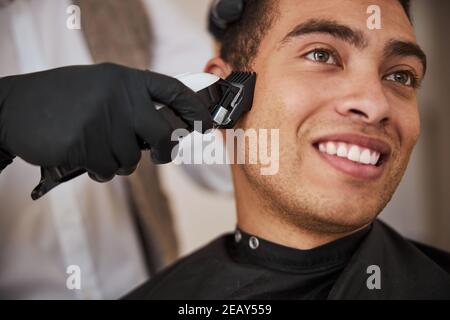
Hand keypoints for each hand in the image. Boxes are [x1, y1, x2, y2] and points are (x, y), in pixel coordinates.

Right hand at [0, 63, 211, 180]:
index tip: (207, 124)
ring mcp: (102, 120)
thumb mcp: (100, 88)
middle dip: (165, 151)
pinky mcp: (85, 144)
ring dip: (116, 161)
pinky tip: (81, 154)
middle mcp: (119, 96)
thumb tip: (166, 128)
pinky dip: (98, 169)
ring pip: (131, 160)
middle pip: (162, 134)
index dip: (195, 109)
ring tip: (94, 146)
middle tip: (160, 154)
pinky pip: (108, 170)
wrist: (14, 107)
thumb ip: (131, 103)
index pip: (173, 90)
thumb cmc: (61, 100)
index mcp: (125, 79)